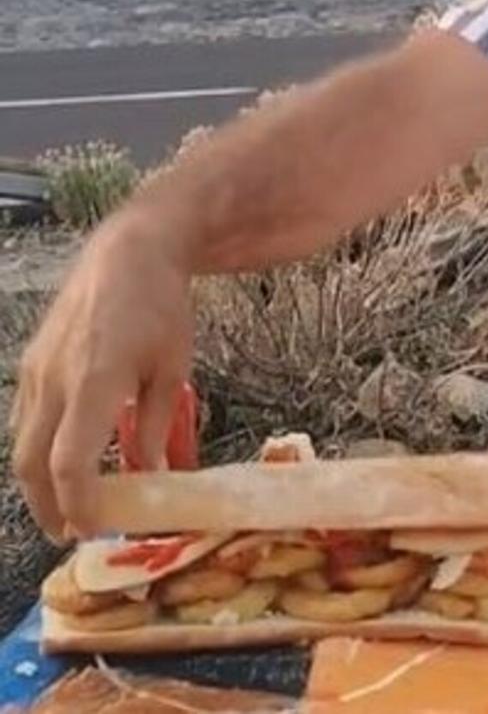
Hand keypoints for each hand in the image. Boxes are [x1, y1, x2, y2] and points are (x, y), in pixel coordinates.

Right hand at [10, 211, 194, 540]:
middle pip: (31, 462)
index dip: (78, 502)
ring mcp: (36, 369)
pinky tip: (61, 456)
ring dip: (38, 480)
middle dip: (48, 504)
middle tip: (73, 529)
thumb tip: (151, 474)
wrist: (128, 252)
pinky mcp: (30, 361)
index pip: (69, 461)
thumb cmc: (161, 307)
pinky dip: (37, 447)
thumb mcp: (173, 368)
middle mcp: (55, 379)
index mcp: (96, 381)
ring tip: (67, 502)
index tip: (93, 527)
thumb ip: (157, 425)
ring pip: (21, 442)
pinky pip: (24, 417)